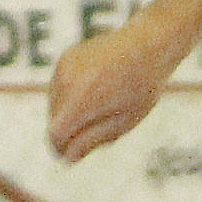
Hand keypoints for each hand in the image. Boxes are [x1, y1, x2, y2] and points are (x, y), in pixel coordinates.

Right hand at [45, 16, 185, 163]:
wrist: (148, 43)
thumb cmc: (142, 87)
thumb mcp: (124, 121)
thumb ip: (92, 140)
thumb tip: (67, 158)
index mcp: (81, 100)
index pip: (55, 134)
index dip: (62, 149)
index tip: (74, 155)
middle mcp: (66, 82)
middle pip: (53, 121)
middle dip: (70, 131)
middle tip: (103, 126)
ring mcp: (62, 68)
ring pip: (54, 104)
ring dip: (70, 113)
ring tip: (104, 105)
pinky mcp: (64, 59)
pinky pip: (59, 88)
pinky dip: (71, 96)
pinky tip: (98, 90)